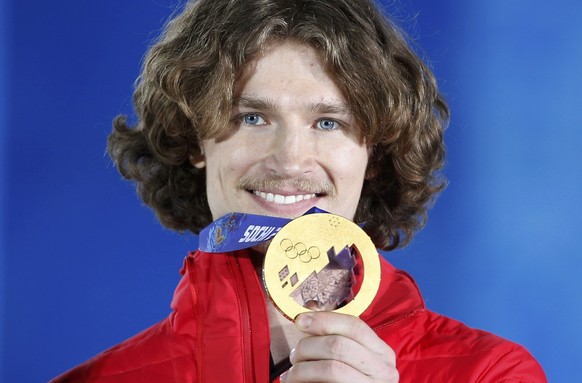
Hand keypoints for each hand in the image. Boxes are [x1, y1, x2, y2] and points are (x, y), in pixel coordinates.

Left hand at [280, 311, 398, 381]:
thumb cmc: (351, 381)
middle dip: (308, 347)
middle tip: (295, 356)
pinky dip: (305, 381)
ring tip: (292, 373)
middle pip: (339, 345)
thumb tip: (309, 312)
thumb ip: (336, 336)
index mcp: (382, 354)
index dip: (324, 319)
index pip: (355, 326)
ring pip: (331, 368)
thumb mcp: (353, 358)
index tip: (300, 320)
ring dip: (303, 368)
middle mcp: (383, 371)